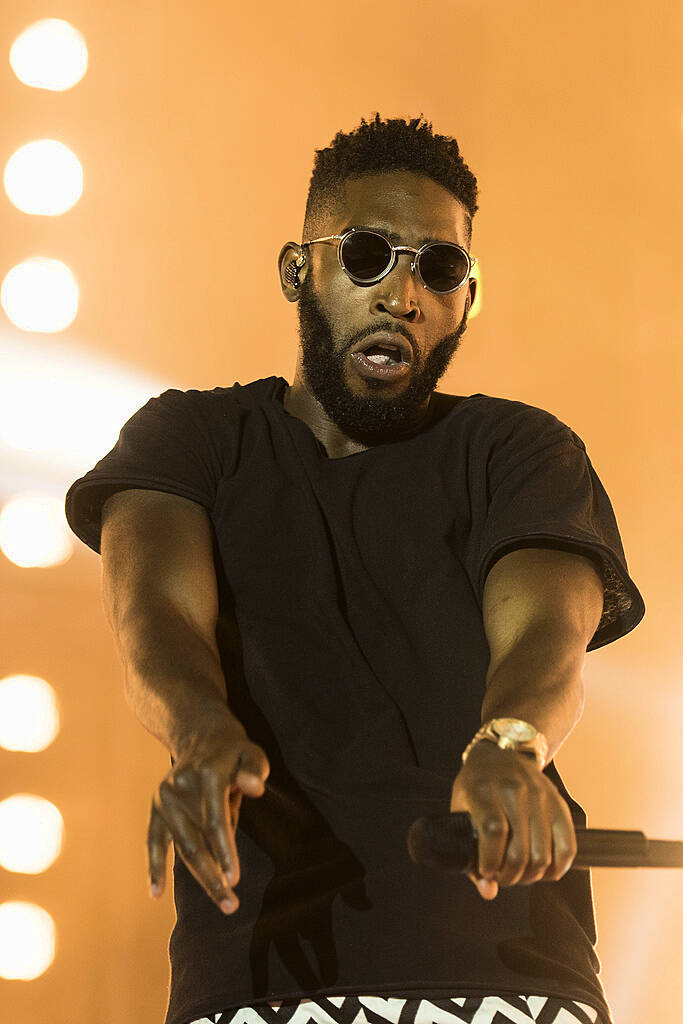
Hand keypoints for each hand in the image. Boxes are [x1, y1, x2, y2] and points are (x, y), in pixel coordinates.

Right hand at [147, 721, 269, 912]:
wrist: (200, 735)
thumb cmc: (233, 752)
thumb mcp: (251, 753)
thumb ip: (255, 770)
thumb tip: (255, 788)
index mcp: (206, 773)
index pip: (214, 819)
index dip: (225, 850)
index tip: (235, 879)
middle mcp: (180, 786)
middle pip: (196, 840)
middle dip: (213, 875)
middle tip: (231, 905)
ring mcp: (165, 798)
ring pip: (181, 846)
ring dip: (201, 876)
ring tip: (222, 901)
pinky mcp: (156, 807)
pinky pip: (153, 841)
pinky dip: (154, 867)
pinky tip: (156, 893)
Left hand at [449, 739, 576, 899]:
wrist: (501, 753)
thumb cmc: (477, 785)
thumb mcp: (461, 809)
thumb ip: (469, 851)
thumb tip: (488, 890)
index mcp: (484, 790)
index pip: (493, 831)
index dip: (490, 860)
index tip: (487, 872)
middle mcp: (514, 792)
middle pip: (520, 851)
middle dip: (510, 876)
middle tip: (503, 877)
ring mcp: (540, 797)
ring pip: (543, 855)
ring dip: (531, 876)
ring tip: (519, 873)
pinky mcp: (559, 805)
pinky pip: (567, 848)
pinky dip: (557, 868)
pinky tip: (543, 870)